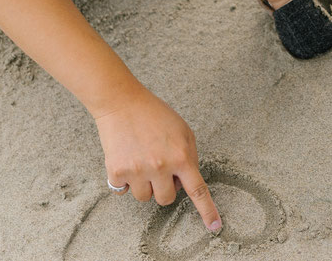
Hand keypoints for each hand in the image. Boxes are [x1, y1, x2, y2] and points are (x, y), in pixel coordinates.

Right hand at [95, 88, 221, 232]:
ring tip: (141, 159)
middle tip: (158, 166)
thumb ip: (189, 157)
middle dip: (164, 187)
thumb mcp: (183, 131)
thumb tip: (185, 182)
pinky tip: (126, 159)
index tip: (214, 227)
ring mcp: (138, 171)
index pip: (198, 190)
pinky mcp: (117, 172)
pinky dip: (123, 180)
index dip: (207, 210)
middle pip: (167, 199)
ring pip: (144, 198)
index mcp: (181, 156)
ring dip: (144, 184)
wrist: (122, 103)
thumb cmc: (155, 115)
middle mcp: (160, 166)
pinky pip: (123, 191)